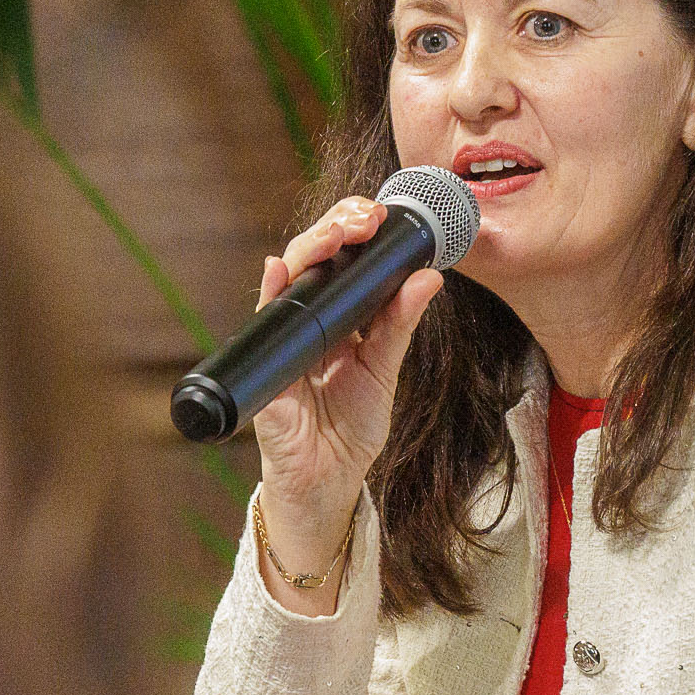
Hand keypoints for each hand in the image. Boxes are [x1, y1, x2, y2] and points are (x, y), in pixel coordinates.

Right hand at [245, 196, 444, 608]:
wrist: (328, 481)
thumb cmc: (350, 426)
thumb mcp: (384, 371)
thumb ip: (400, 325)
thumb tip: (428, 277)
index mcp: (338, 318)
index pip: (342, 260)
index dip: (356, 230)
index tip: (382, 212)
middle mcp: (306, 320)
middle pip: (315, 258)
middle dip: (338, 228)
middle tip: (365, 217)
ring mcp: (283, 339)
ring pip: (290, 280)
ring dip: (312, 250)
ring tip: (339, 233)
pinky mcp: (267, 367)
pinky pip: (266, 326)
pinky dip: (272, 294)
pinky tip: (280, 269)